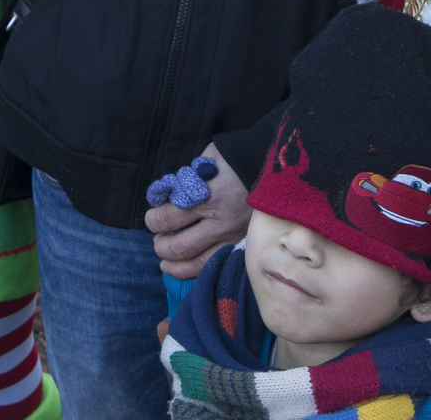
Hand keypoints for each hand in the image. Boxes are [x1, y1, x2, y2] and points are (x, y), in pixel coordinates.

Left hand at [146, 144, 251, 276]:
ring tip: (165, 258)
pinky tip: (184, 267)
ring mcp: (234, 237)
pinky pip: (216, 265)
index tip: (151, 216)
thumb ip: (189, 177)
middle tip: (157, 237)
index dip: (153, 220)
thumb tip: (167, 193)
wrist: (279, 168)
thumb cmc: (240, 159)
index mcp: (209, 196)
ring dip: (174, 264)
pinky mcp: (244, 245)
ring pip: (196, 264)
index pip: (168, 217)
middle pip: (178, 246)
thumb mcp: (210, 159)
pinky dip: (195, 270)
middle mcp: (221, 222)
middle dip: (160, 244)